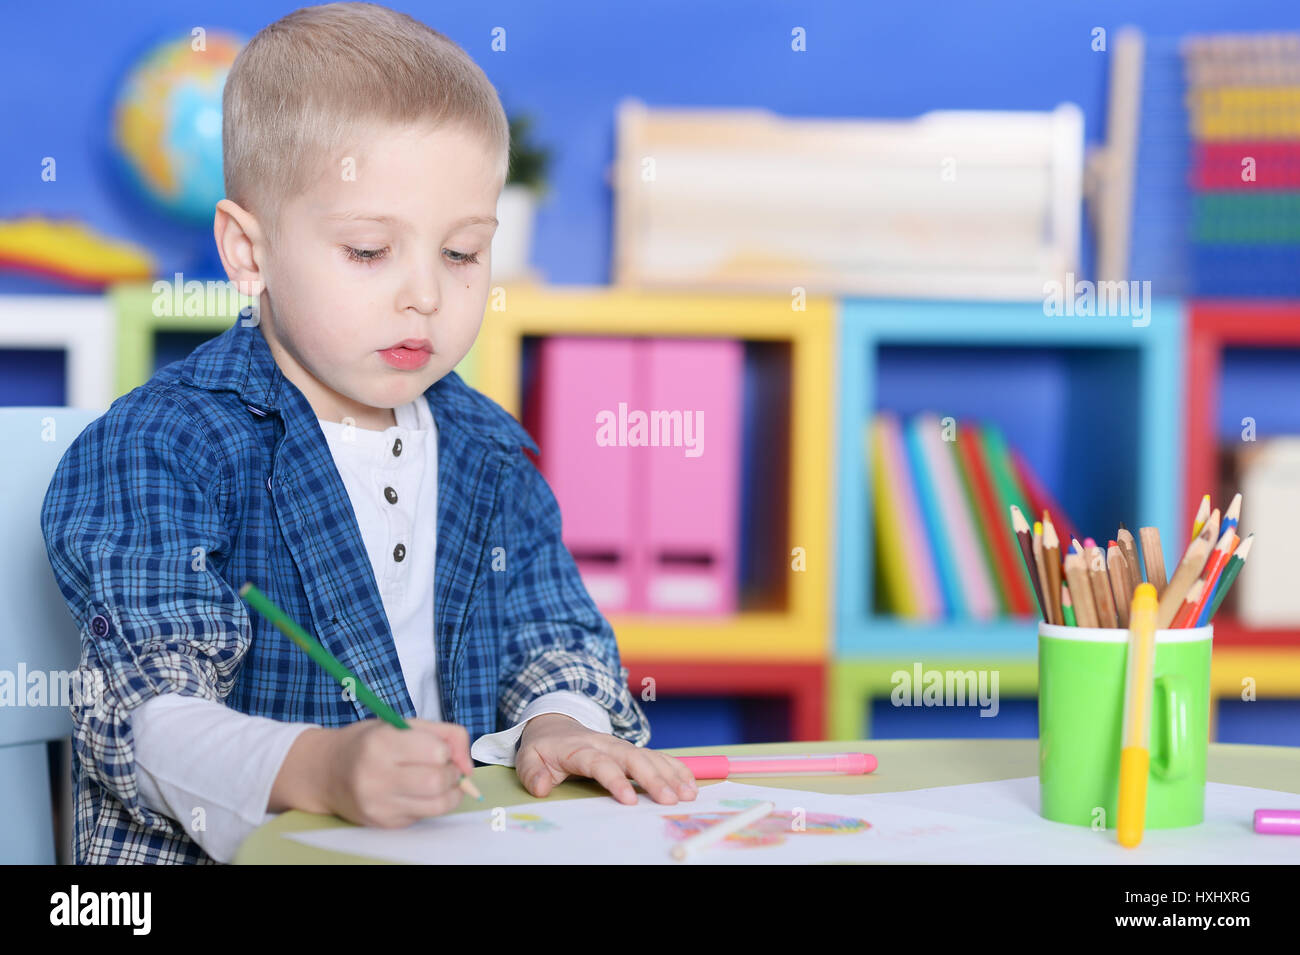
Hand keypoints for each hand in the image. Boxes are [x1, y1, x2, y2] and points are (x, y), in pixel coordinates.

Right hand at [312, 718, 473, 827]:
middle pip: (438, 782)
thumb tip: (468, 767)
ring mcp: (379, 805)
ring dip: (449, 792)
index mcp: (381, 743)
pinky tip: (416, 792)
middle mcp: (376, 777)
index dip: (446, 750)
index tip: (438, 749)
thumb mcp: (403, 723)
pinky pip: (424, 816)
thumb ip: (445, 734)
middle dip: (451, 773)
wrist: (325, 771)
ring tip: (437, 781)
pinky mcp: (383, 823)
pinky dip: (430, 803)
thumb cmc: (369, 742)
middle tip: (442, 766)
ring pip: (438, 805)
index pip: (436, 752)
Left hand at [514, 713, 697, 804]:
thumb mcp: (529, 757)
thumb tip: (542, 788)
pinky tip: (690, 783)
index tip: (630, 800)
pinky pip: (657, 756)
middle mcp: (605, 744)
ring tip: (688, 795)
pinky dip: (675, 768)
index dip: (616, 780)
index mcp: (580, 748)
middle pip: (633, 757)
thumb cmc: (545, 747)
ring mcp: (621, 745)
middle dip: (653, 779)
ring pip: (650, 756)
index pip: (600, 763)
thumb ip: (532, 773)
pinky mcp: (632, 749)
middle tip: (670, 801)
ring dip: (670, 774)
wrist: (556, 723)